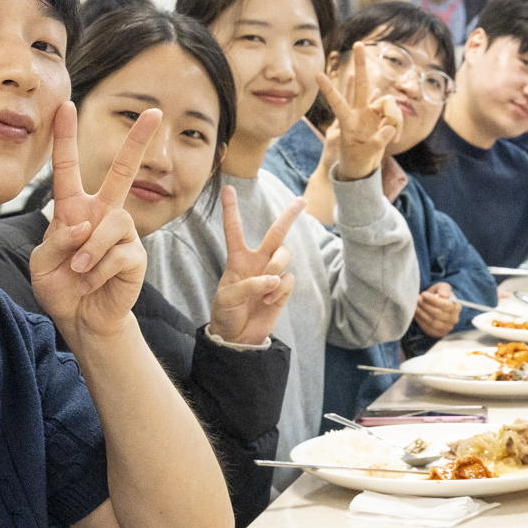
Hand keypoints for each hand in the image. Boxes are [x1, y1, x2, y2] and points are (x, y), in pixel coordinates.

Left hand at [30, 102, 156, 345]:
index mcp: (74, 209)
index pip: (68, 168)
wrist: (81, 318)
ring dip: (91, 249)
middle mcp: (102, 214)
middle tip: (154, 112)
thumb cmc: (60, 286)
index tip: (65, 106)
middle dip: (138, 142)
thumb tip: (84, 228)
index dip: (65, 138)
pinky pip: (121, 253)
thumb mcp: (42, 262)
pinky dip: (100, 269)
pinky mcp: (136, 256)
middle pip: (123, 171)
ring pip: (113, 223)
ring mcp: (122, 234)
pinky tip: (93, 281)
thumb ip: (56, 241)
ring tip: (80, 270)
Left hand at [209, 186, 303, 345]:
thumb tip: (274, 280)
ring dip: (277, 268)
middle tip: (301, 201)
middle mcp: (257, 262)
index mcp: (237, 259)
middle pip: (276, 234)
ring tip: (267, 289)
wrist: (238, 337)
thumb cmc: (226, 313)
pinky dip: (281, 290)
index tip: (229, 189)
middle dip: (288, 217)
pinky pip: (290, 280)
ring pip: (285, 256)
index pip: (234, 230)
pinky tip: (270, 301)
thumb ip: (249, 285)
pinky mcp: (283, 289)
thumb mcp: (227, 298)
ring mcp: (272, 274)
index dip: (232, 210)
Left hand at [315, 41, 402, 182]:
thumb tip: (390, 128)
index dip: (328, 89)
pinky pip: (394, 113)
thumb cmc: (357, 161)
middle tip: (358, 43)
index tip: (316, 74)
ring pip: (387, 103)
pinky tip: (396, 135)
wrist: (362, 168)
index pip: (336, 102)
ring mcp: (370, 113)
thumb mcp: (365, 153)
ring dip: (395, 117)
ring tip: (395, 137)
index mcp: (347, 121)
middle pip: (361, 84)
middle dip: (361, 65)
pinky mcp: (381, 118)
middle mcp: (358, 112)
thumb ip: (379, 140)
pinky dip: (398, 123)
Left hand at [414, 282, 461, 338]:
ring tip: (415, 306)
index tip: (423, 294)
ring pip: (433, 323)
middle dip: (426, 306)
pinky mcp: (439, 334)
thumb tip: (443, 295)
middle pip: (439, 315)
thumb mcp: (442, 287)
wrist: (436, 306)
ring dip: (422, 314)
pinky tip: (416, 314)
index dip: (434, 300)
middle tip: (417, 299)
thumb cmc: (439, 295)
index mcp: (457, 307)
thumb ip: (444, 289)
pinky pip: (429, 330)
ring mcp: (447, 328)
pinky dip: (421, 322)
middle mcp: (454, 319)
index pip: (447, 305)